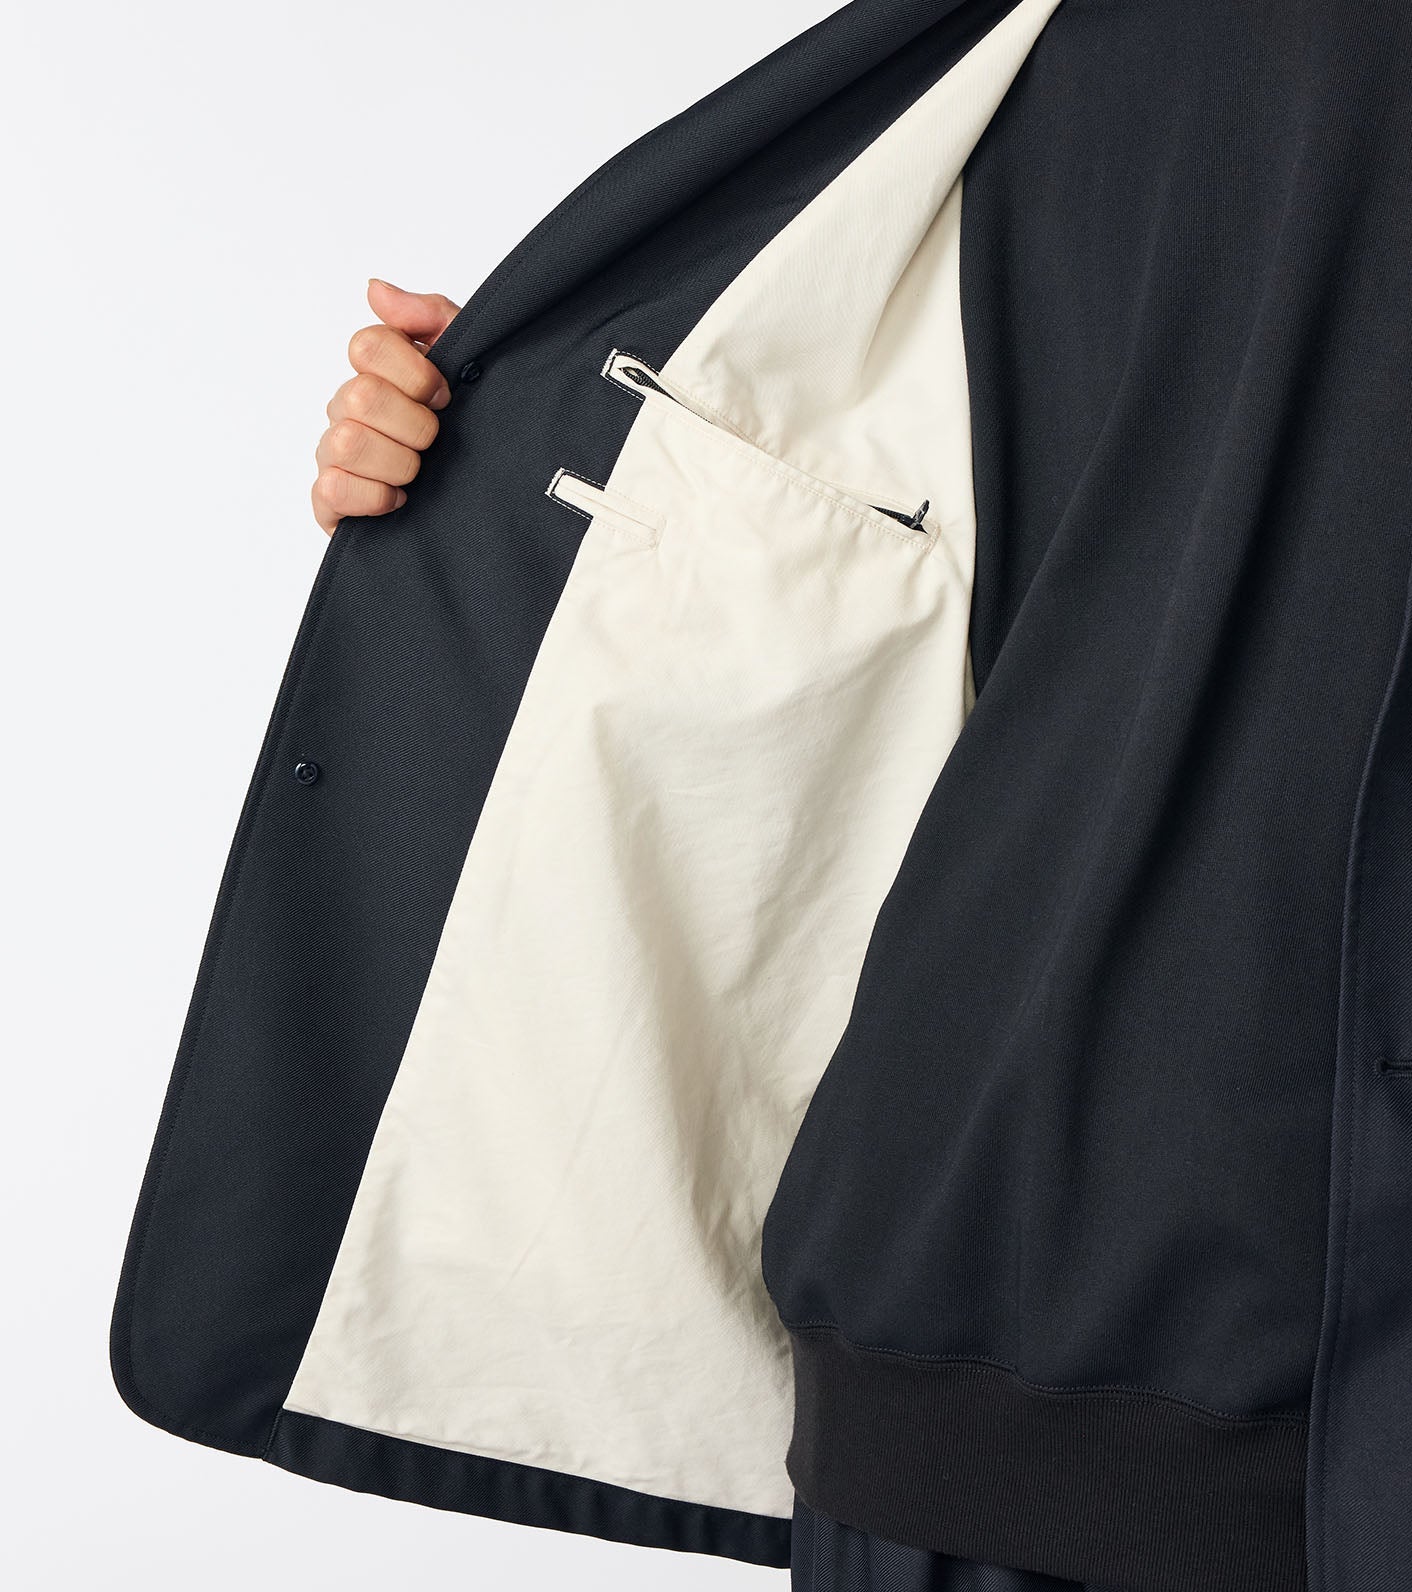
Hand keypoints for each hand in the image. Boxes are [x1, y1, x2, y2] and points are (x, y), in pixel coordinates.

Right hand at [311, 278, 460, 534]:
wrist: (482, 502)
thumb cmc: (471, 427)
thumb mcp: (468, 361)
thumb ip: (430, 316)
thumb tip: (374, 289)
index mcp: (376, 374)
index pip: (366, 345)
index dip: (414, 373)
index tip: (445, 396)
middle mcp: (347, 409)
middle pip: (360, 395)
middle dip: (414, 425)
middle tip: (435, 440)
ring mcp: (334, 453)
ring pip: (348, 441)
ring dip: (398, 462)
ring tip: (419, 473)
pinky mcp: (330, 502)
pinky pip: (332, 488)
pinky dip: (374, 497)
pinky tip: (401, 501)